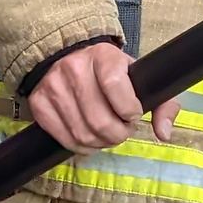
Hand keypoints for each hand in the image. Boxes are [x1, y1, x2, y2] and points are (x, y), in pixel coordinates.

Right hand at [28, 41, 179, 150]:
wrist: (69, 59)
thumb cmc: (111, 73)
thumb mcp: (139, 78)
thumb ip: (162, 104)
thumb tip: (164, 133)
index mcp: (103, 56)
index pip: (115, 86)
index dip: (129, 110)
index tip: (133, 115)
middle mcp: (74, 68)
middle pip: (99, 120)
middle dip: (118, 134)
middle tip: (122, 130)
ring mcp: (53, 86)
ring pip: (82, 134)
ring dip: (101, 143)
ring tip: (107, 134)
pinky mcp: (39, 104)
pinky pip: (64, 139)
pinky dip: (81, 147)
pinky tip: (90, 138)